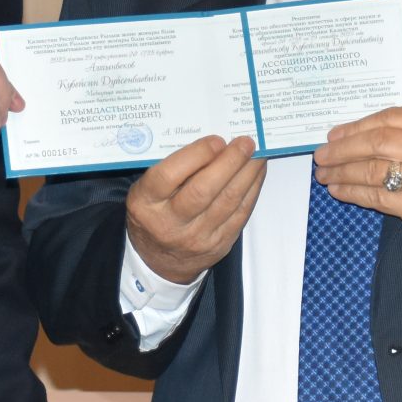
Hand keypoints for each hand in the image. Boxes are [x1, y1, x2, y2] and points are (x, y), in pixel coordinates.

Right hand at [124, 134, 264, 285]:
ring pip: (227, 202)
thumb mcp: (147, 190)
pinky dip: (252, 190)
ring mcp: (195, 238)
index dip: (196, 155)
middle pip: (202, 190)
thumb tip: (213, 143)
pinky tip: (256, 173)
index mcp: (145, 203)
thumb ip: (172, 168)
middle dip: (229, 162)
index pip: (168, 176)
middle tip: (245, 142)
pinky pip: (240, 214)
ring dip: (247, 174)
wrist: (160, 260)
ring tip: (256, 153)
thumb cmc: (155, 212)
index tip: (216, 140)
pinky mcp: (218, 245)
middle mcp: (169, 223)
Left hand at [314, 108, 401, 261]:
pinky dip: (354, 194)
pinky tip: (340, 191)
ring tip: (324, 175)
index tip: (335, 134)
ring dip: (342, 173)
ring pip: (373, 170)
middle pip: (377, 142)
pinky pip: (378, 197)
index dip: (357, 126)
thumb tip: (360, 136)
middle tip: (321, 155)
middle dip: (342, 149)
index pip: (391, 118)